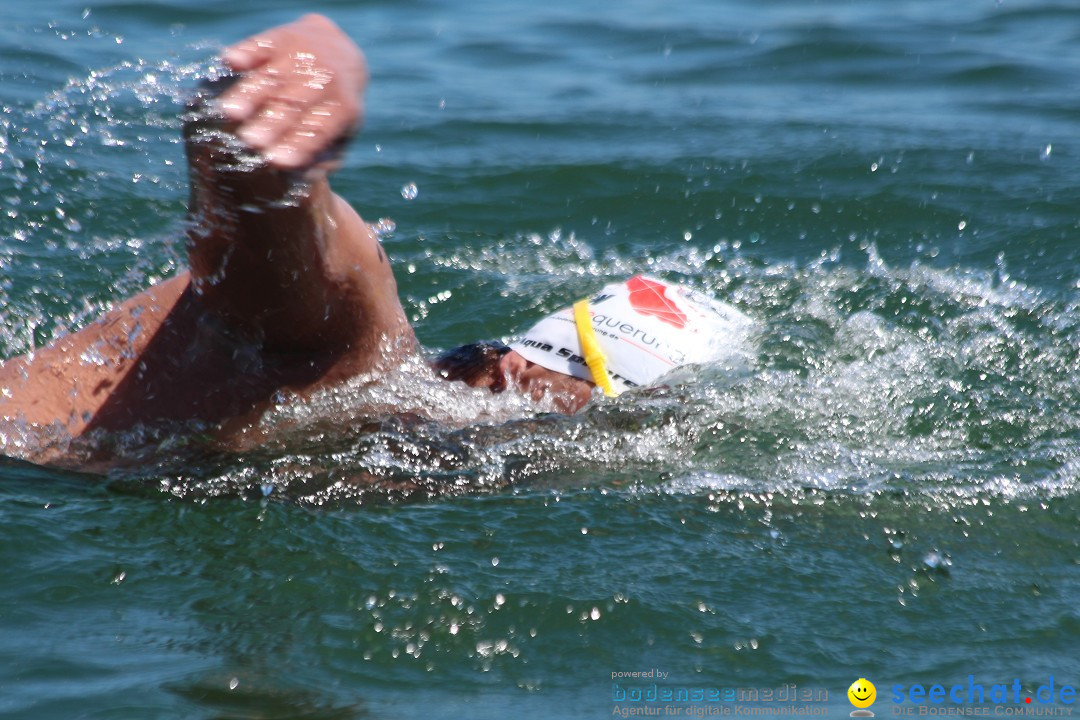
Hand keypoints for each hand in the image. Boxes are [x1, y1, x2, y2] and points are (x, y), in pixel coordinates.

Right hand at [218, 14, 367, 169]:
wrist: (341, 53)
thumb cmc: (335, 108)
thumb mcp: (341, 134)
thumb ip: (325, 157)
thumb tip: (304, 176)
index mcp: (343, 108)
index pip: (318, 129)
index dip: (297, 145)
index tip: (276, 162)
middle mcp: (324, 80)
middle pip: (293, 104)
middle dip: (271, 123)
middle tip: (249, 142)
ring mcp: (301, 57)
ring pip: (273, 76)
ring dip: (250, 93)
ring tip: (229, 112)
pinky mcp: (279, 38)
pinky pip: (261, 44)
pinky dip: (246, 52)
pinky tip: (230, 61)